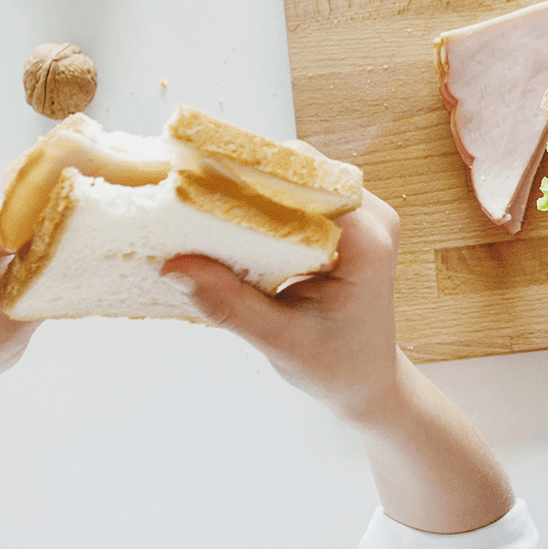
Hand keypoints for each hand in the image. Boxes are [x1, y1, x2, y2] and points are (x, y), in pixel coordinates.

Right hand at [164, 186, 404, 425]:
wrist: (366, 379)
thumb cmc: (335, 365)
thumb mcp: (278, 341)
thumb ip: (229, 303)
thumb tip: (174, 266)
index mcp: (368, 244)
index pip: (311, 182)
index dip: (256, 173)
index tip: (200, 175)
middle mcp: (373, 219)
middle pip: (305, 169)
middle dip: (248, 175)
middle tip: (189, 184)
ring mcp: (364, 216)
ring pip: (302, 175)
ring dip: (254, 184)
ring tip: (202, 196)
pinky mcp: (348, 221)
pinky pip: (304, 194)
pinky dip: (266, 200)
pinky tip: (229, 213)